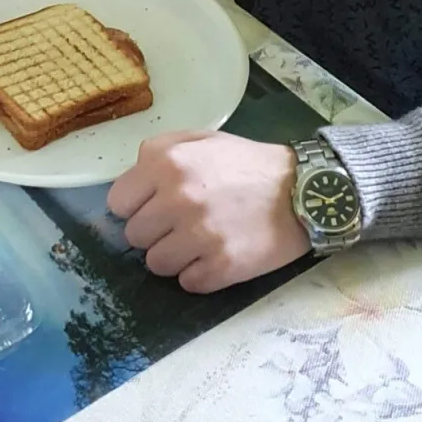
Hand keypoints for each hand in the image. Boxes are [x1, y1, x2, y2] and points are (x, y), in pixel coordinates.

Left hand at [108, 131, 308, 292]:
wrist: (304, 190)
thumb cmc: (248, 163)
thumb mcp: (203, 139)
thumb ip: (160, 151)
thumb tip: (133, 179)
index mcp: (168, 163)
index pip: (117, 203)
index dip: (135, 206)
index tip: (155, 207)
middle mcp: (178, 199)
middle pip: (134, 237)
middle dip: (155, 232)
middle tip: (183, 225)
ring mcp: (200, 236)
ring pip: (156, 264)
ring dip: (175, 257)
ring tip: (201, 242)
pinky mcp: (221, 267)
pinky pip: (187, 283)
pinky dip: (201, 274)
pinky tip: (219, 256)